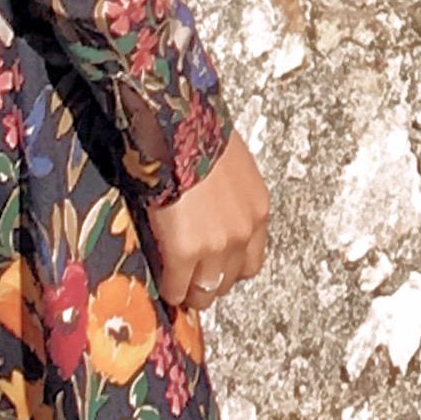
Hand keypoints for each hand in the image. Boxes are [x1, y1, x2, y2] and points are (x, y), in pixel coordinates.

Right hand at [147, 132, 270, 315]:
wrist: (177, 129)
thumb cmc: (201, 136)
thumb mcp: (234, 170)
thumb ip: (232, 200)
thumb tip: (215, 214)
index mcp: (258, 210)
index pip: (252, 261)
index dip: (230, 266)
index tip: (214, 266)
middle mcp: (243, 233)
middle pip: (230, 281)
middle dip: (211, 281)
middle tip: (192, 278)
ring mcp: (216, 246)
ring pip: (206, 291)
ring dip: (190, 290)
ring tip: (177, 284)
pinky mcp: (185, 252)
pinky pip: (177, 287)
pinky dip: (169, 288)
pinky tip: (163, 280)